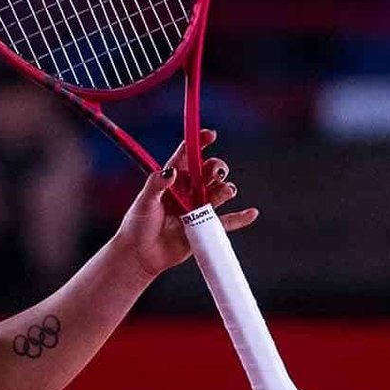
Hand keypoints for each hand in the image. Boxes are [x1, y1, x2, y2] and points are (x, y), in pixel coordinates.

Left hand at [113, 129, 257, 277]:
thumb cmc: (137, 226)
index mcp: (171, 181)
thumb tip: (171, 172)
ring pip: (218, 193)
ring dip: (226, 189)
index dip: (199, 143)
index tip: (210, 135)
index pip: (187, 157)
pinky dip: (240, 218)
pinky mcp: (203, 228)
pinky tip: (251, 213)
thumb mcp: (144, 202)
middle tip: (217, 173)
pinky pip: (226, 222)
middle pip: (208, 173)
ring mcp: (196, 209)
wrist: (141, 255)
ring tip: (225, 192)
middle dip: (216, 168)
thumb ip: (156, 185)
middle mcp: (186, 192)